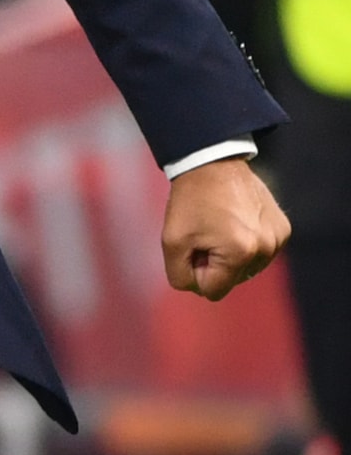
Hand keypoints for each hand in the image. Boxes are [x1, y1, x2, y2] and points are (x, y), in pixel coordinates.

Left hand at [162, 155, 289, 300]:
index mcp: (239, 253)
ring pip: (247, 268)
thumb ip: (180, 276)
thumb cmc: (189, 201)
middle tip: (205, 234)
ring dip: (231, 255)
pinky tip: (236, 222)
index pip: (213, 291)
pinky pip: (260, 252)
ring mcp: (278, 239)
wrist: (212, 163)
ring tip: (219, 226)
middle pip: (232, 280)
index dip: (196, 272)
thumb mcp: (171, 241)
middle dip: (214, 264)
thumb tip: (199, 290)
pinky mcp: (284, 229)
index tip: (192, 248)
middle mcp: (266, 248)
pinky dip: (247, 244)